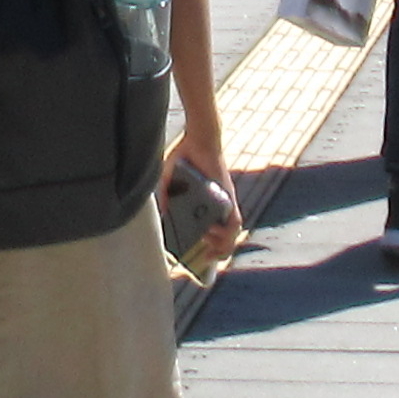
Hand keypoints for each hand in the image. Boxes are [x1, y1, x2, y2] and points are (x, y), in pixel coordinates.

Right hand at [163, 139, 243, 276]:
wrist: (197, 140)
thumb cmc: (185, 157)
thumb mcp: (169, 180)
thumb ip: (166, 196)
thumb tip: (164, 214)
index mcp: (207, 205)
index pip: (214, 233)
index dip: (211, 248)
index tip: (199, 256)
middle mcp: (219, 206)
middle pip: (227, 238)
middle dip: (217, 253)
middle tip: (205, 257)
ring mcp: (225, 202)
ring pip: (233, 233)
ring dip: (222, 245)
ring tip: (208, 248)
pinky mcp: (228, 197)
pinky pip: (234, 219)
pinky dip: (227, 231)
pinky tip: (212, 233)